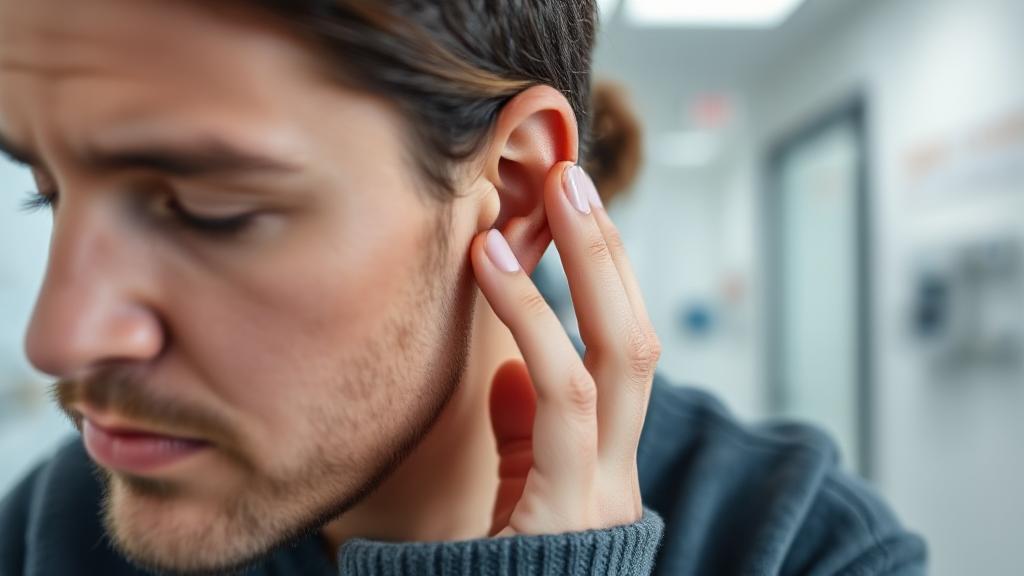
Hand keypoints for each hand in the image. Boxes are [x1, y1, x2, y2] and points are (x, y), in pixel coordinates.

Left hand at [470, 162, 661, 536]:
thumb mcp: (518, 494)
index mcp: (606, 466)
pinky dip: (532, 323)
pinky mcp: (567, 510)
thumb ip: (527, 433)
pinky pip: (561, 399)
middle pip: (635, 340)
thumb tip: (511, 366)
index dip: (602, 276)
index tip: (570, 212)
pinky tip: (491, 270)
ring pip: (616, 356)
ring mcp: (602, 492)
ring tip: (547, 195)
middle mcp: (619, 475)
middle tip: (572, 175)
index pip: (620, 354)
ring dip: (583, 266)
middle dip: (609, 254)